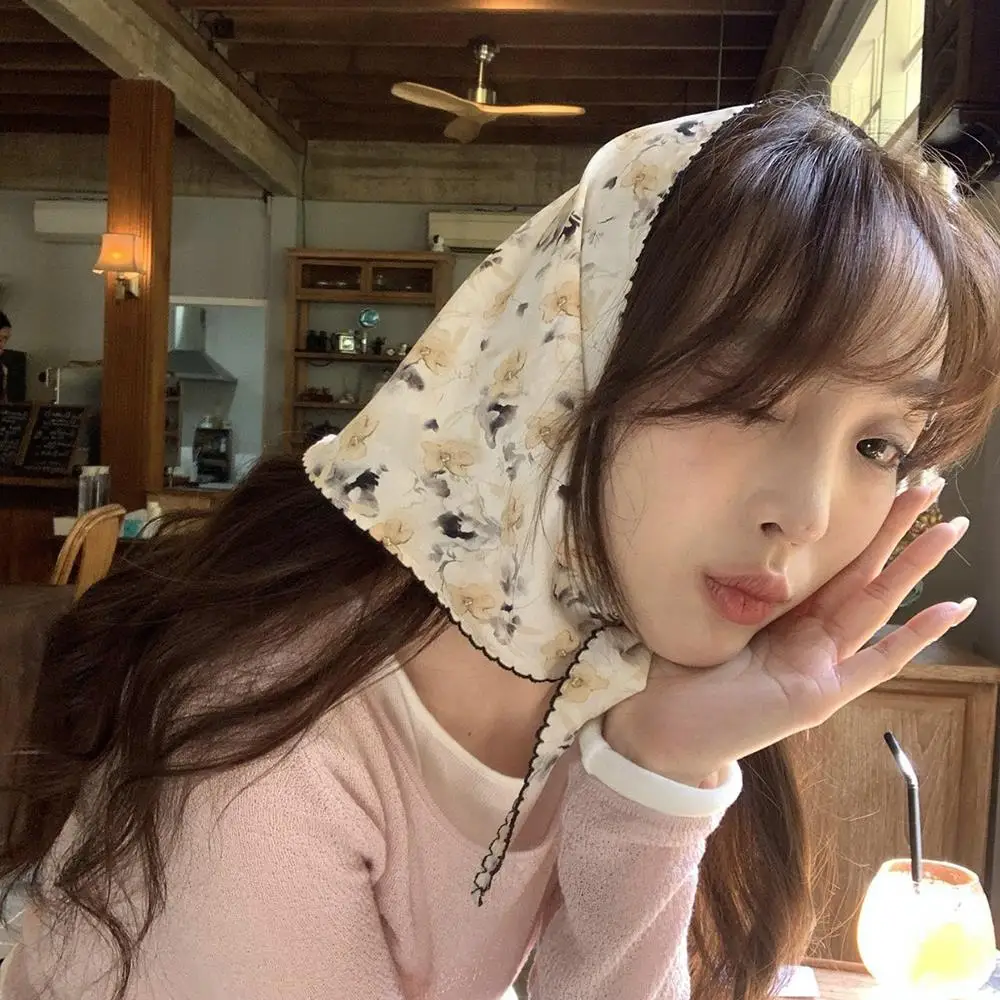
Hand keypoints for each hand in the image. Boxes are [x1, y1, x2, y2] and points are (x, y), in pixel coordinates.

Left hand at [603, 483, 972, 786]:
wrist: (665, 729)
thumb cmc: (678, 674)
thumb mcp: (710, 615)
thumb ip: (735, 583)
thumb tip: (734, 532)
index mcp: (785, 616)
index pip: (831, 564)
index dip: (857, 529)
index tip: (879, 488)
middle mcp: (810, 638)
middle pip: (863, 574)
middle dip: (896, 531)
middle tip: (931, 488)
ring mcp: (821, 666)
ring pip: (879, 606)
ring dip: (915, 567)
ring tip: (951, 531)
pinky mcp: (822, 695)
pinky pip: (877, 662)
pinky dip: (915, 636)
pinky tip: (950, 609)